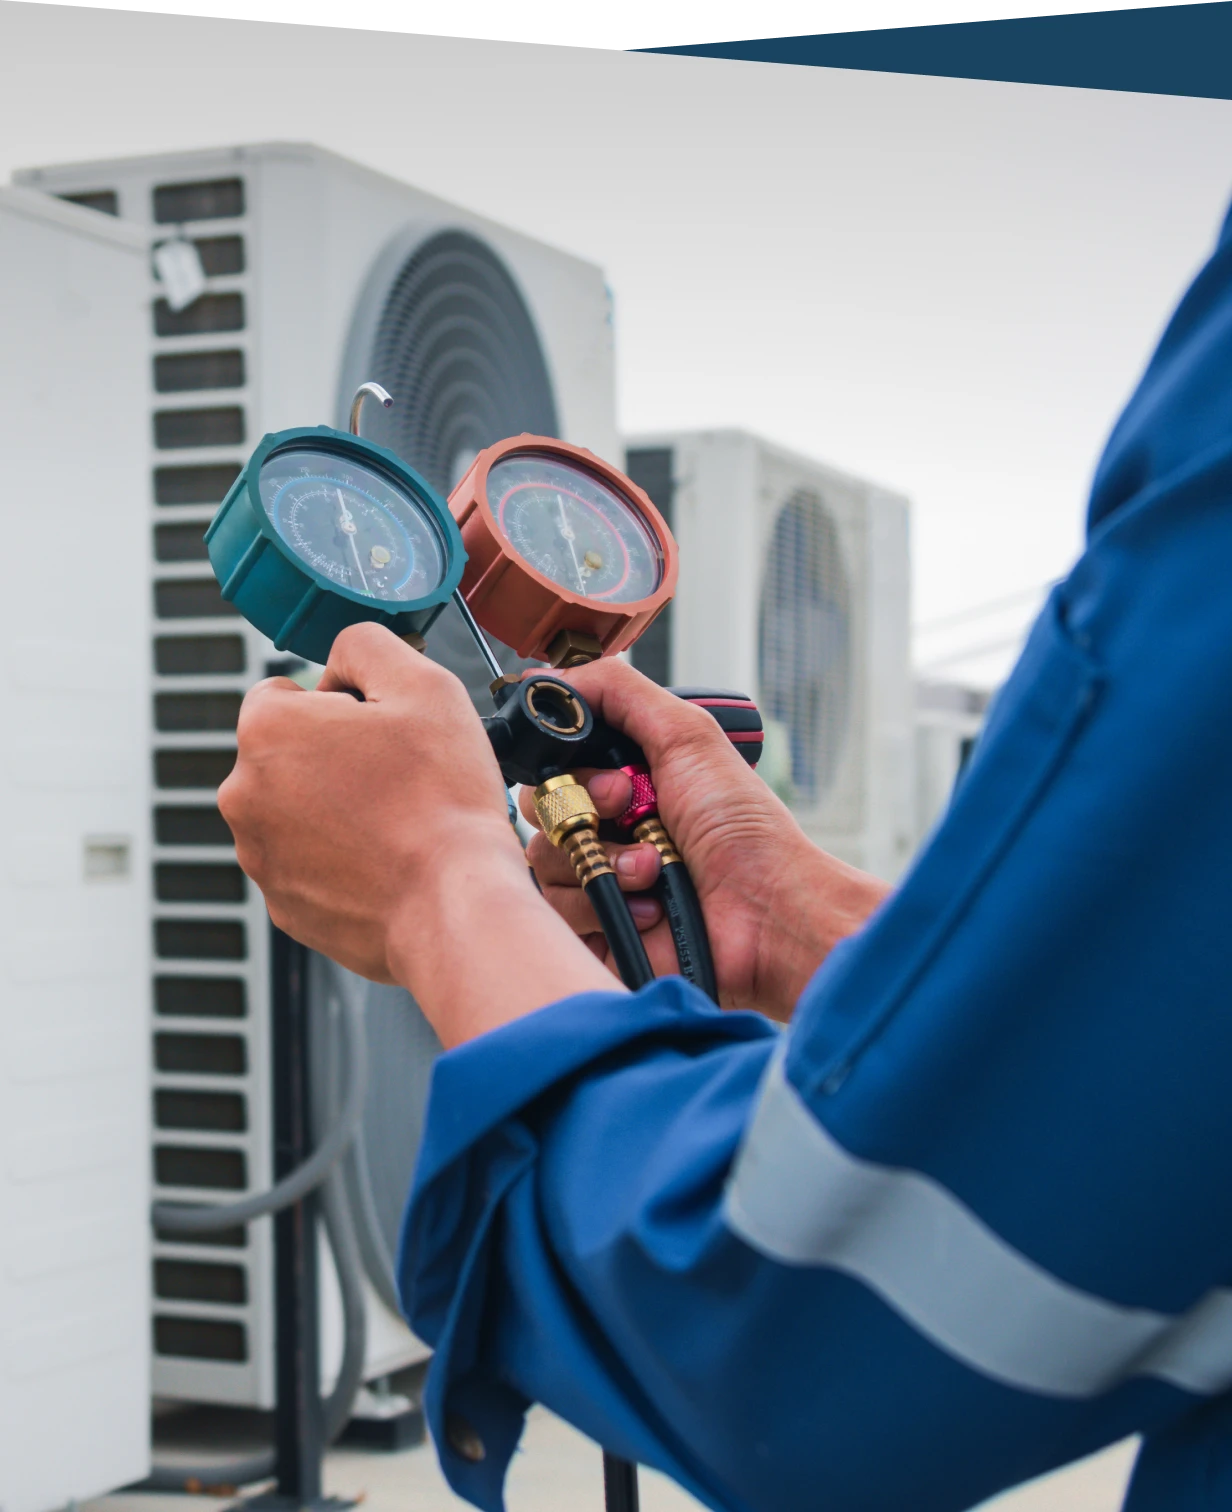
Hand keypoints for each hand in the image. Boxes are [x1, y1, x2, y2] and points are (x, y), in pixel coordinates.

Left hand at [219, 623, 615, 1046]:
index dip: (341, 705)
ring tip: (397, 824)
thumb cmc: (442, 798)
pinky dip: (341, 861)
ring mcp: (259, 856)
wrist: (453, 903)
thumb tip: (342, 656)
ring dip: (335, 810)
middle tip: (398, 779)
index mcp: (266, 729)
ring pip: (296, 812)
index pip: (285, 693)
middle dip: (333, 759)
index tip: (384, 732)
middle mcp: (243, 792)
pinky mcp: (282, 905)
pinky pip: (309, 865)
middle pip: (288, 756)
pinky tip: (387, 862)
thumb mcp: (424, 684)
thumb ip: (366, 645)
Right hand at [520, 660, 890, 1021]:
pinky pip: (556, 909)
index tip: (615, 774)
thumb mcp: (688, 736)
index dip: (573, 766)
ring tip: (654, 867)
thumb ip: (620, 691)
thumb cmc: (745, 830)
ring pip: (544, 858)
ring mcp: (599, 877)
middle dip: (587, 809)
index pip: (555, 762)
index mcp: (624, 779)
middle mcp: (607, 824)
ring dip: (603, 858)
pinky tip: (650, 905)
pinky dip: (604, 904)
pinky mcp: (594, 927)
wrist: (767, 912)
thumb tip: (552, 674)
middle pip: (541, 806)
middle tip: (633, 810)